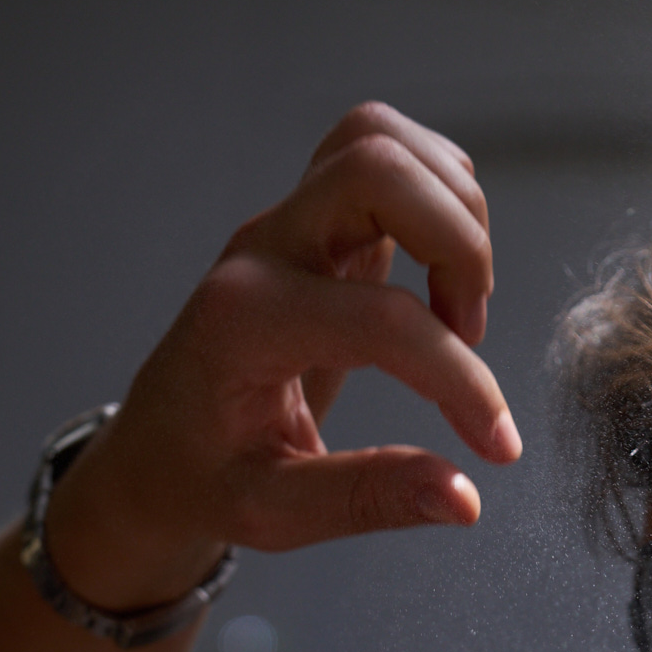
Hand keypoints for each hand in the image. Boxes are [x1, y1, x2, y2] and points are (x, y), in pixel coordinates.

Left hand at [45, 102, 516, 609]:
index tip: (494, 445)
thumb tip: (466, 499)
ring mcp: (288, 223)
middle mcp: (262, 250)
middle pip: (373, 166)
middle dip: (457, 243)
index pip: (381, 319)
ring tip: (459, 305)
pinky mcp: (316, 220)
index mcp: (243, 321)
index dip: (460, 382)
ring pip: (380, 139)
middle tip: (468, 329)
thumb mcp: (273, 511)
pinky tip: (441, 279)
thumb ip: (368, 498)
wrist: (157, 448)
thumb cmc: (205, 477)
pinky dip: (439, 199)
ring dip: (452, 211)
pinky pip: (386, 158)